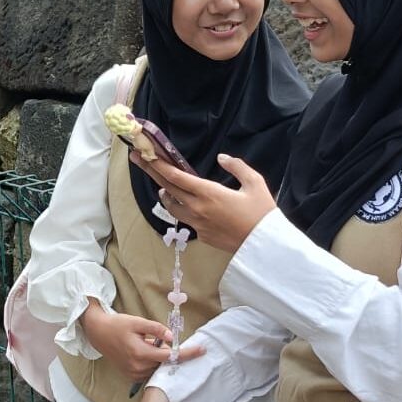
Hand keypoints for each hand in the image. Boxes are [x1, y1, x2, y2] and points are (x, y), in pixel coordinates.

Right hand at [79, 300, 204, 382]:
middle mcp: (138, 367)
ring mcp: (134, 374)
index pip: (169, 356)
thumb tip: (171, 337)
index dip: (187, 353)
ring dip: (158, 356)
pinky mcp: (132, 376)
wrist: (98, 333)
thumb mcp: (137, 322)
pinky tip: (143, 350)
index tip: (201, 350)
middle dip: (167, 351)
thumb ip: (156, 329)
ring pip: (157, 367)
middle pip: (164, 362)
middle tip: (156, 338)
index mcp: (140, 353)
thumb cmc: (118, 325)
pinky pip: (150, 370)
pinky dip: (152, 361)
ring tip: (145, 342)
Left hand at [131, 152, 274, 252]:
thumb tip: (222, 157)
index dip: (157, 164)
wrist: (264, 247)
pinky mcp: (202, 236)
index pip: (175, 176)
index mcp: (208, 193)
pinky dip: (180, 209)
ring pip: (172, 207)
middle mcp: (197, 208)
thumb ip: (237, 166)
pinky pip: (185, 219)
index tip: (143, 154)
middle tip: (137, 159)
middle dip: (151, 172)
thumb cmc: (261, 213)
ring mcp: (197, 224)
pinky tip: (184, 205)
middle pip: (167, 188)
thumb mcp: (254, 183)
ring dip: (165, 194)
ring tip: (162, 186)